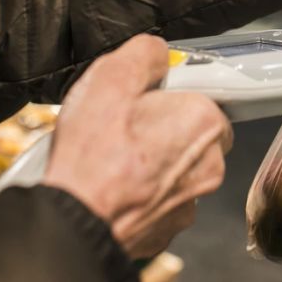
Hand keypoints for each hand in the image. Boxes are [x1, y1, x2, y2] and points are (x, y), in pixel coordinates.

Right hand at [42, 35, 232, 258]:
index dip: (164, 94)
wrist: (72, 228)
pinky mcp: (170, 227)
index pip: (198, 93)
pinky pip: (161, 199)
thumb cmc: (91, 160)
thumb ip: (143, 55)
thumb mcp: (109, 81)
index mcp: (204, 121)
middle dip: (160, 128)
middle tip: (121, 129)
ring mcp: (191, 199)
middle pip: (190, 131)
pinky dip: (142, 193)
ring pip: (176, 167)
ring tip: (111, 160)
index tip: (138, 101)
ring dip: (151, 162)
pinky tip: (114, 187)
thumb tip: (157, 53)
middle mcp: (210, 163)